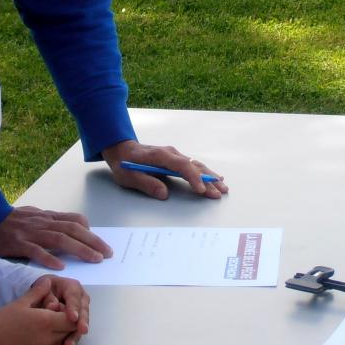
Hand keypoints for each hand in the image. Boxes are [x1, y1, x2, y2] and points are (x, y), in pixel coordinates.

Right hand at [0, 205, 112, 269]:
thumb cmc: (11, 222)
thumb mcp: (34, 216)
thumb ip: (51, 223)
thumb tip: (71, 228)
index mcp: (47, 217)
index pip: (74, 220)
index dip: (89, 231)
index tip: (101, 243)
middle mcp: (42, 222)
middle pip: (72, 229)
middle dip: (92, 241)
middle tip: (107, 254)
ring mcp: (31, 232)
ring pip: (59, 239)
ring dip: (79, 249)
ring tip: (93, 259)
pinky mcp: (18, 243)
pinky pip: (35, 250)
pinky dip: (49, 258)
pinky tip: (60, 267)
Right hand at [0, 276, 89, 344]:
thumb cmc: (2, 321)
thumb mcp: (21, 302)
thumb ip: (38, 291)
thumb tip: (48, 281)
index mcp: (46, 322)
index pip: (72, 320)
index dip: (71, 312)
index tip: (63, 306)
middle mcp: (49, 339)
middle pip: (70, 331)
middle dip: (68, 322)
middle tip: (58, 312)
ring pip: (63, 340)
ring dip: (61, 332)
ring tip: (49, 322)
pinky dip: (54, 341)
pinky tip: (42, 333)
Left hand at [102, 139, 228, 199]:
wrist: (122, 150)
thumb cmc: (125, 164)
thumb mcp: (129, 176)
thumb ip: (146, 184)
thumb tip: (164, 194)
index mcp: (160, 156)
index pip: (181, 165)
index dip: (193, 177)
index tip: (201, 190)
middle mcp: (171, 153)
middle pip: (193, 165)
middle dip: (208, 179)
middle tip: (219, 192)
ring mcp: (174, 156)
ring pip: (196, 165)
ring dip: (210, 176)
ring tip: (223, 187)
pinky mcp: (175, 160)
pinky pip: (193, 166)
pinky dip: (205, 173)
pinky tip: (215, 178)